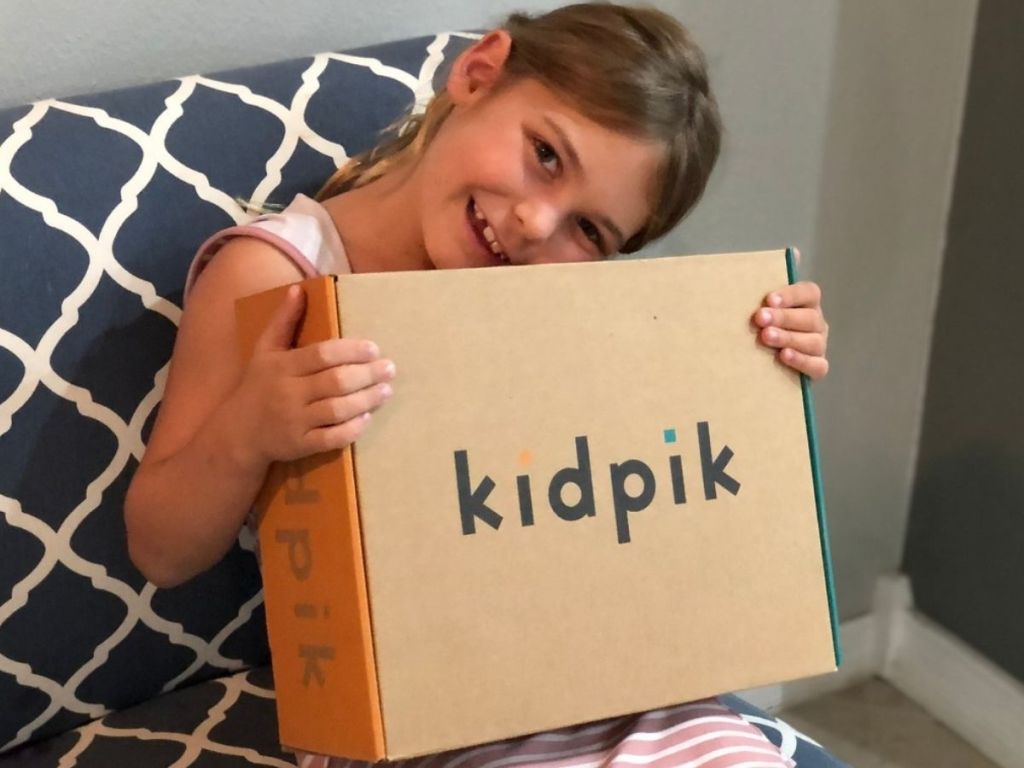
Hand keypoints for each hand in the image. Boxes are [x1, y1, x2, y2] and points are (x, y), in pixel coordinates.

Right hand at [230, 285, 396, 464]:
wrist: (237, 433)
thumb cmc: (258, 385)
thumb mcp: (264, 350)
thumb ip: (284, 320)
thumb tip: (298, 289)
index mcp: (283, 366)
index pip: (322, 354)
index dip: (351, 350)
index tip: (373, 349)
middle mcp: (289, 392)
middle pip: (336, 381)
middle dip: (367, 375)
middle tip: (389, 369)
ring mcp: (295, 421)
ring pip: (338, 410)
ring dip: (366, 400)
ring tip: (385, 391)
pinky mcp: (300, 445)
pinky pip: (331, 439)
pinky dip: (352, 429)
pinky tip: (367, 418)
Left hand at [752, 251, 829, 379]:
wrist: (756, 359)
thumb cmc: (761, 323)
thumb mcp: (763, 302)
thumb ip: (772, 279)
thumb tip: (793, 252)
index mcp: (807, 303)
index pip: (809, 292)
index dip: (791, 294)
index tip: (768, 299)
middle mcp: (816, 322)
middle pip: (809, 317)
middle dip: (784, 317)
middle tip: (760, 319)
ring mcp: (819, 345)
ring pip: (813, 341)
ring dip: (789, 338)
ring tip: (766, 337)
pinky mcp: (817, 368)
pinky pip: (818, 365)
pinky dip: (802, 361)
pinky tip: (784, 356)